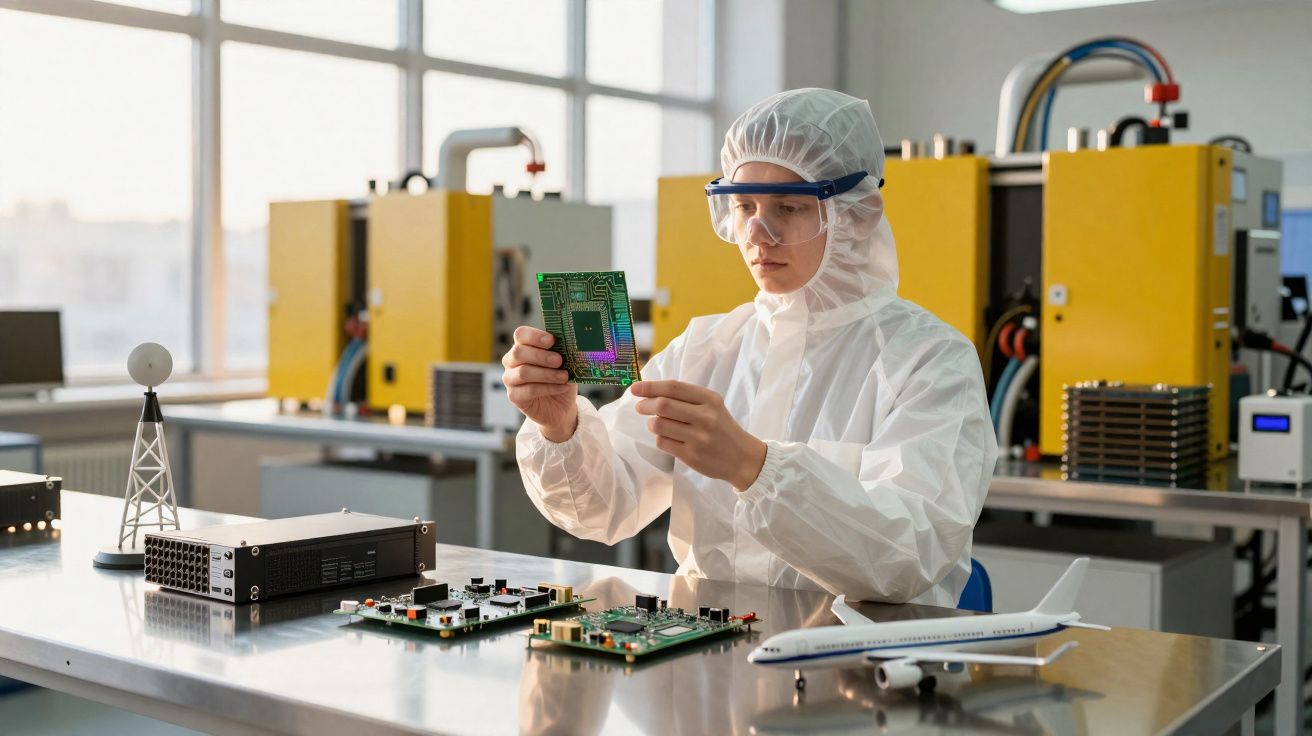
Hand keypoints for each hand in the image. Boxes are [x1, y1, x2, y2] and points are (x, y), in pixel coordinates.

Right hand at [502, 326, 577, 441]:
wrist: (560, 406)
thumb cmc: (560, 378)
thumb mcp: (565, 363)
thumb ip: (563, 352)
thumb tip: (571, 343)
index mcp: (523, 346)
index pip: (521, 335)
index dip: (535, 336)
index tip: (552, 341)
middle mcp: (511, 361)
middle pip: (518, 352)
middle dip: (541, 356)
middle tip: (559, 360)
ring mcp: (510, 379)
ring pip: (523, 372)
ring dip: (547, 374)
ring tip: (564, 376)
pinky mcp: (514, 396)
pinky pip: (529, 390)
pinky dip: (548, 388)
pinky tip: (562, 387)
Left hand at [632, 380, 766, 490]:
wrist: (742, 458)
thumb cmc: (722, 428)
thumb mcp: (712, 406)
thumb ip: (687, 398)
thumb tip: (651, 392)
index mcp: (710, 400)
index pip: (674, 388)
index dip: (651, 386)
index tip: (635, 388)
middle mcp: (705, 417)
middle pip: (663, 405)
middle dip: (645, 405)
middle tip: (640, 407)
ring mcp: (698, 438)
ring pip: (660, 425)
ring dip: (652, 423)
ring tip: (657, 424)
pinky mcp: (692, 456)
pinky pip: (663, 443)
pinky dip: (659, 438)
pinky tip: (667, 438)